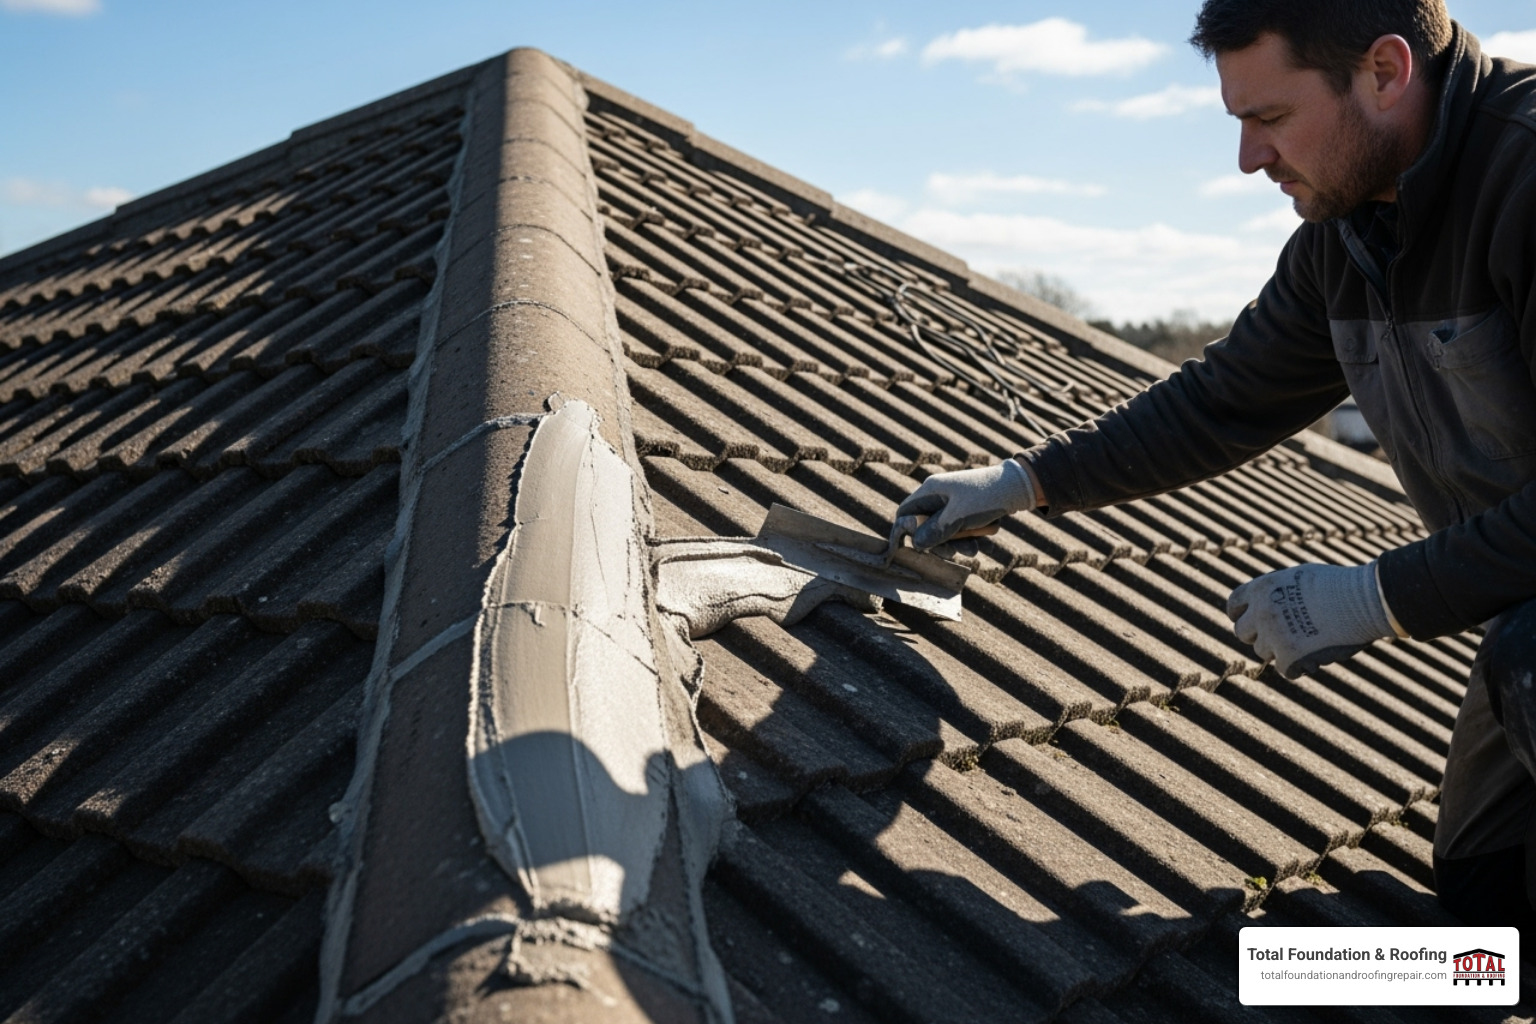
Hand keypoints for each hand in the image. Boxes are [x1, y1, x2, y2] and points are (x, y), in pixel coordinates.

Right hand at [889, 459, 1036, 551]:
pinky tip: (981, 542)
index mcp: (931, 490)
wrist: (1018, 487)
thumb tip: (915, 544)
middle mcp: (938, 495)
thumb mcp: (958, 517)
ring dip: (957, 542)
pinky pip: (959, 528)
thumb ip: (935, 531)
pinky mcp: (966, 508)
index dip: (905, 530)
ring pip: (944, 530)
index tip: (912, 548)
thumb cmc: (986, 498)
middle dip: (939, 542)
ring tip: (974, 549)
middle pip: (925, 525)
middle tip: (953, 553)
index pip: (906, 512)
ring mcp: (953, 502)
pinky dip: (968, 536)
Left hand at [1226, 562, 1392, 678]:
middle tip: (1278, 637)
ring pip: (1263, 652)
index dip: (1240, 615)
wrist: (1363, 600)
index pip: (1234, 606)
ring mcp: (1273, 636)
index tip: (1248, 621)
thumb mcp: (1298, 578)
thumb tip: (1267, 605)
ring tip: (1310, 639)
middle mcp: (1261, 613)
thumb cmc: (1338, 586)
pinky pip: (1284, 670)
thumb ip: (1278, 592)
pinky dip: (1298, 666)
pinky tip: (1316, 655)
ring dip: (1281, 650)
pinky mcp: (1288, 658)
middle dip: (1257, 635)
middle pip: (1242, 632)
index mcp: (1261, 589)